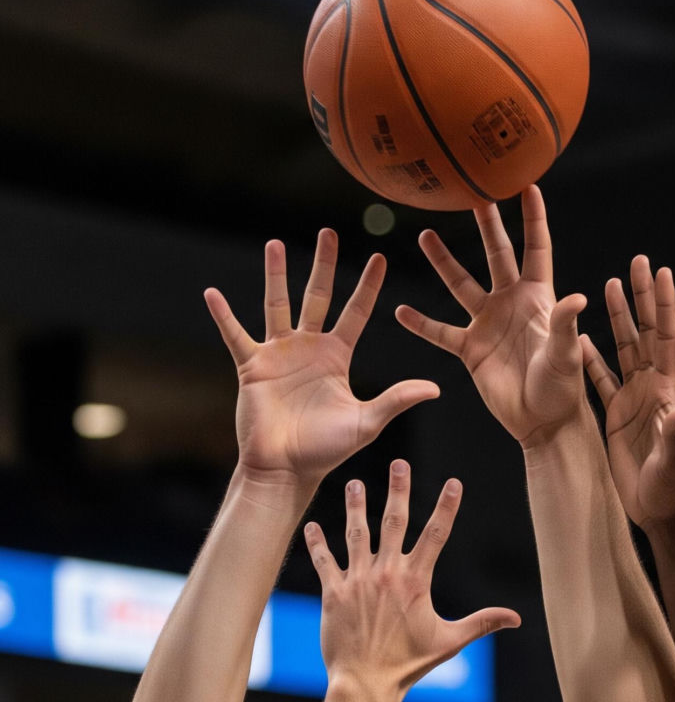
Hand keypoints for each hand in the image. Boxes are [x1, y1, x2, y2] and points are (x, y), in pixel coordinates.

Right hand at [204, 230, 438, 485]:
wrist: (287, 469)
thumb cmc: (327, 449)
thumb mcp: (368, 421)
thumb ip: (397, 400)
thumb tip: (437, 389)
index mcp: (337, 356)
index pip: (356, 311)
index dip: (368, 286)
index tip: (379, 257)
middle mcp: (309, 348)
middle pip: (318, 296)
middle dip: (324, 265)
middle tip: (329, 232)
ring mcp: (279, 354)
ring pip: (277, 304)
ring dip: (276, 275)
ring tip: (275, 244)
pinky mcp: (252, 366)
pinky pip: (236, 335)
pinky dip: (224, 316)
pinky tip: (211, 293)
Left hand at [304, 460, 520, 696]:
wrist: (364, 684)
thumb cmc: (408, 664)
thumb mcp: (450, 641)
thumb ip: (482, 622)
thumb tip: (517, 619)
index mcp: (415, 580)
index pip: (436, 535)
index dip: (447, 507)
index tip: (454, 482)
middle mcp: (387, 573)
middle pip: (394, 522)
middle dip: (399, 490)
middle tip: (399, 463)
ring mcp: (358, 580)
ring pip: (357, 534)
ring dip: (356, 507)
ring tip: (355, 484)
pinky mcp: (333, 592)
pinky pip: (324, 562)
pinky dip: (317, 543)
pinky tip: (312, 525)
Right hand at [395, 185, 586, 443]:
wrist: (543, 422)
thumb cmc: (563, 387)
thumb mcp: (566, 354)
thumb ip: (566, 324)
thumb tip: (577, 298)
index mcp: (539, 297)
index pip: (536, 249)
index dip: (534, 219)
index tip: (529, 186)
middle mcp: (510, 302)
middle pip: (496, 255)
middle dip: (487, 226)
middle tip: (474, 194)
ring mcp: (488, 323)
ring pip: (460, 284)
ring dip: (443, 262)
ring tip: (425, 236)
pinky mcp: (470, 349)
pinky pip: (441, 332)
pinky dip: (421, 323)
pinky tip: (400, 311)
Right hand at [581, 257, 674, 528]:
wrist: (660, 509)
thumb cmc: (673, 487)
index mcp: (668, 389)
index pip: (668, 337)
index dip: (665, 305)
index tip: (661, 272)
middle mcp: (653, 386)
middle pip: (646, 331)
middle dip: (642, 297)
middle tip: (636, 262)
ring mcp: (635, 397)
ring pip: (625, 348)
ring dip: (619, 317)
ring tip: (609, 285)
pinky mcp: (618, 413)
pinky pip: (602, 377)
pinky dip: (591, 357)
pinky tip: (581, 339)